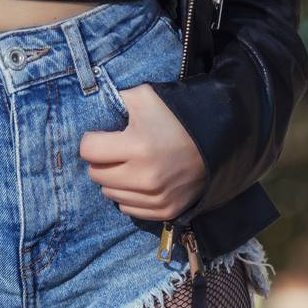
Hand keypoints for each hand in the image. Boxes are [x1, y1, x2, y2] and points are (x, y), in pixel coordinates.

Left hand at [79, 84, 206, 220]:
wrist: (218, 140)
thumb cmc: (177, 115)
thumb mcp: (145, 96)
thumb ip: (115, 100)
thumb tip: (93, 110)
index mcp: (138, 146)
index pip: (88, 150)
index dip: (92, 140)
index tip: (103, 136)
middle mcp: (145, 177)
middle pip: (96, 175)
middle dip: (102, 160)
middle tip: (117, 150)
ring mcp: (156, 197)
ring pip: (109, 193)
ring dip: (114, 179)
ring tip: (130, 164)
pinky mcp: (165, 211)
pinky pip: (128, 208)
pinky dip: (129, 195)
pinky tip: (140, 180)